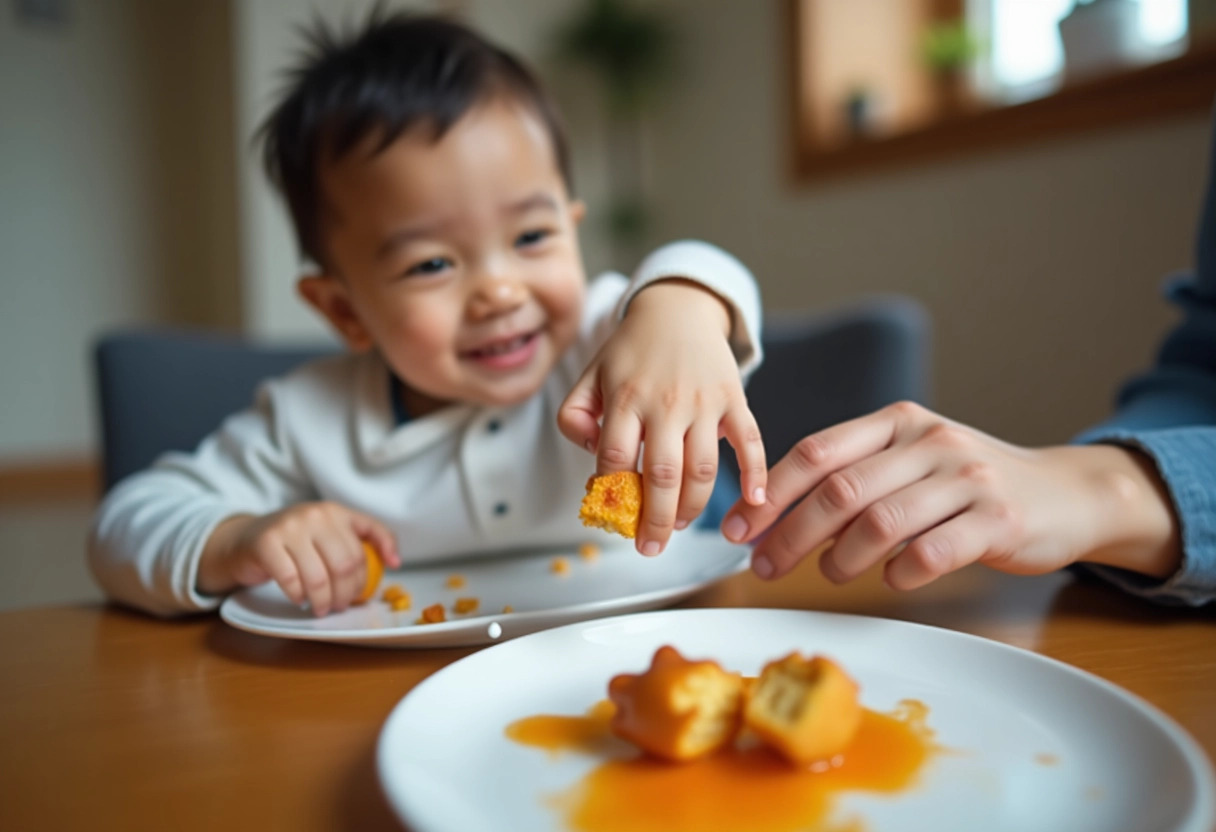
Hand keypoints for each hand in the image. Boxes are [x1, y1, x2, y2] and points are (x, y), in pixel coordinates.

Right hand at [196, 502, 399, 615]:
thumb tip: (395, 561)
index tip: (366, 593)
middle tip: (338, 607)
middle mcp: (315, 515)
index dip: (367, 576)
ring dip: (322, 601)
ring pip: (319, 576)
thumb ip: (361, 540)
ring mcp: (289, 527)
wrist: (244, 540)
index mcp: (336, 512)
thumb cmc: (294, 543)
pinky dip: (298, 596)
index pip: (365, 546)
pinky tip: (299, 599)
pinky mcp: (266, 543)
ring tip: (320, 608)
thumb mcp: (328, 533)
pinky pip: (291, 580)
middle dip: (345, 594)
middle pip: (344, 565)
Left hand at [559, 280, 766, 555]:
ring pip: (702, 467)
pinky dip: (755, 472)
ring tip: (677, 527)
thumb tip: (593, 455)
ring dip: (692, 506)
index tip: (613, 520)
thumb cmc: (631, 350)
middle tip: (649, 548)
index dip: (612, 494)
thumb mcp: (590, 375)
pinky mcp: (733, 398)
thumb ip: (574, 414)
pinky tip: (755, 501)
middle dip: (654, 519)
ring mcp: (703, 401)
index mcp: (626, 398)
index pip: (615, 456)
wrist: (678, 309)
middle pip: (661, 473)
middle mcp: (665, 402)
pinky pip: (749, 439)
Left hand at [721, 401, 1179, 587]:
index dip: (770, 493)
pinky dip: (899, 573)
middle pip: (840, 490)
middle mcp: (929, 441)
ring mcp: (966, 478)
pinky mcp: (997, 519)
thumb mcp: (911, 461)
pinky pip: (930, 552)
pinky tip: (891, 578)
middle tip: (764, 567)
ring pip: (879, 522)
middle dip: (790, 534)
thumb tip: (775, 518)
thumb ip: (852, 478)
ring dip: (840, 558)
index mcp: (897, 422)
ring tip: (830, 574)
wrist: (1065, 493)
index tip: (739, 528)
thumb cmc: (969, 482)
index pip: (816, 452)